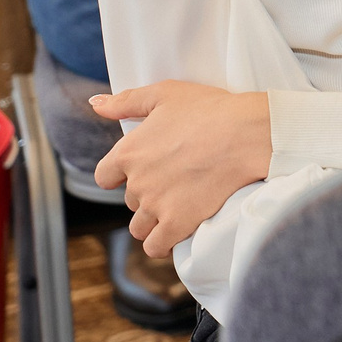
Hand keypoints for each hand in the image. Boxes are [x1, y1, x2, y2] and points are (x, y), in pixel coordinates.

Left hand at [91, 82, 270, 257]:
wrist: (246, 134)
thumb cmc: (210, 110)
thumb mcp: (166, 94)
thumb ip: (126, 101)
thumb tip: (96, 104)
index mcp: (128, 152)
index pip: (104, 177)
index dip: (121, 175)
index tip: (141, 170)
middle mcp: (136, 182)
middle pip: (130, 200)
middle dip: (147, 193)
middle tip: (175, 180)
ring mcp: (156, 206)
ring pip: (140, 227)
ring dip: (154, 220)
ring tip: (178, 206)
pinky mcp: (177, 223)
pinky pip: (155, 246)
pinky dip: (162, 243)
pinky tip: (176, 232)